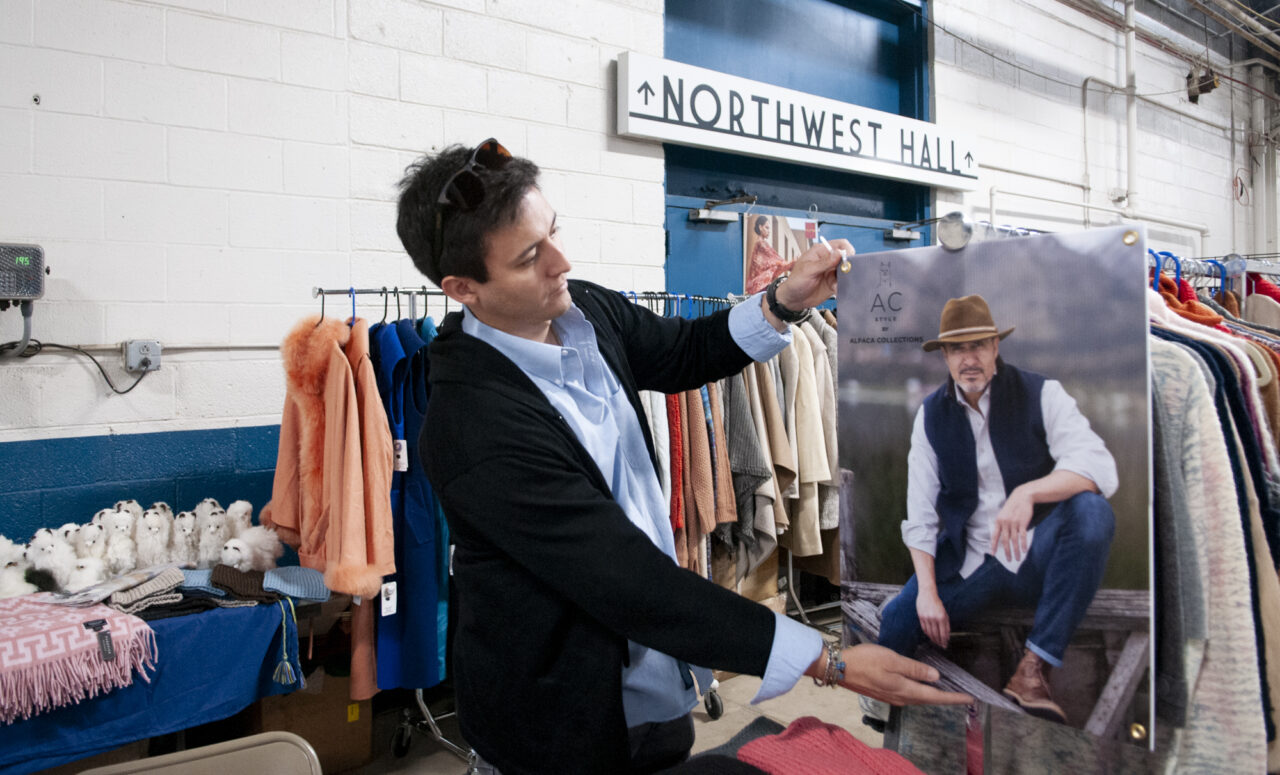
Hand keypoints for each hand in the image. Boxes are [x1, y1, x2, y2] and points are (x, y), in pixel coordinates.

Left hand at [775, 237, 850, 310]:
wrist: (793, 300)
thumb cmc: (795, 282)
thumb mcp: (808, 271)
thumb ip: (824, 262)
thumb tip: (839, 253)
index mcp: (821, 251)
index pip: (840, 244)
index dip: (847, 250)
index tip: (848, 260)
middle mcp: (828, 260)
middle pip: (846, 257)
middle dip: (849, 266)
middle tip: (845, 274)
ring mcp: (832, 271)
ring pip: (847, 271)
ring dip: (845, 278)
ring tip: (836, 284)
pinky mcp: (834, 283)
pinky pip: (844, 282)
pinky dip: (842, 286)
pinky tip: (835, 290)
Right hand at [829, 644, 971, 705]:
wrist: (839, 668)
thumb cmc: (866, 660)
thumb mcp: (892, 659)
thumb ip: (915, 669)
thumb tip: (936, 677)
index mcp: (905, 689)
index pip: (935, 696)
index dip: (954, 697)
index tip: (970, 699)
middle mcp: (901, 697)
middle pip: (929, 699)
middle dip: (947, 698)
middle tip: (963, 696)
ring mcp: (892, 697)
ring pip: (919, 698)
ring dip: (934, 696)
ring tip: (947, 691)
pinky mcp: (884, 693)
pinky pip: (909, 695)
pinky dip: (921, 693)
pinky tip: (922, 686)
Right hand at [915, 588, 950, 648]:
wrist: (927, 594)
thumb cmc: (937, 603)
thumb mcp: (945, 613)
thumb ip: (946, 624)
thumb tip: (947, 635)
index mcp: (941, 617)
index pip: (943, 633)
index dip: (944, 640)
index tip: (945, 645)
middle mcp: (934, 618)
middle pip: (936, 634)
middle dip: (939, 641)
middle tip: (941, 646)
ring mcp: (926, 618)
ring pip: (929, 633)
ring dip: (933, 639)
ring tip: (936, 642)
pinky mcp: (920, 617)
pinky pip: (924, 628)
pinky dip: (927, 634)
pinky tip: (930, 636)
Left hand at [991, 486, 1033, 561]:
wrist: (1022, 496)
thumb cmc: (1013, 506)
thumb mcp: (1003, 514)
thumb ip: (1001, 524)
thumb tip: (1001, 535)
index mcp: (998, 521)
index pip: (995, 536)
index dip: (993, 546)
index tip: (993, 554)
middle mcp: (1005, 523)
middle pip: (1005, 541)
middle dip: (1006, 552)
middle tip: (1009, 560)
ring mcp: (1014, 523)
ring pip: (1014, 541)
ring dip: (1016, 551)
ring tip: (1017, 558)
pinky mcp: (1022, 523)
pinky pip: (1022, 536)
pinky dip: (1023, 544)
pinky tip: (1024, 551)